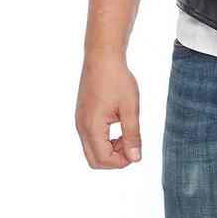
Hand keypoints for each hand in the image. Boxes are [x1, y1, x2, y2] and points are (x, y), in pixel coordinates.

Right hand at [75, 52, 141, 168]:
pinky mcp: (82, 115)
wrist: (102, 56)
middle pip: (95, 160)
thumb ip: (132, 135)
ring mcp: (79, 121)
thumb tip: (136, 159)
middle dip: (114, 158)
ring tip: (126, 131)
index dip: (122, 160)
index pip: (103, 160)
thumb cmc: (117, 79)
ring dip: (110, 148)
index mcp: (92, 127)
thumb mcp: (130, 107)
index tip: (136, 148)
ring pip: (92, 149)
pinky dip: (104, 139)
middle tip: (130, 142)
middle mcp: (81, 127)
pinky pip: (90, 137)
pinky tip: (117, 123)